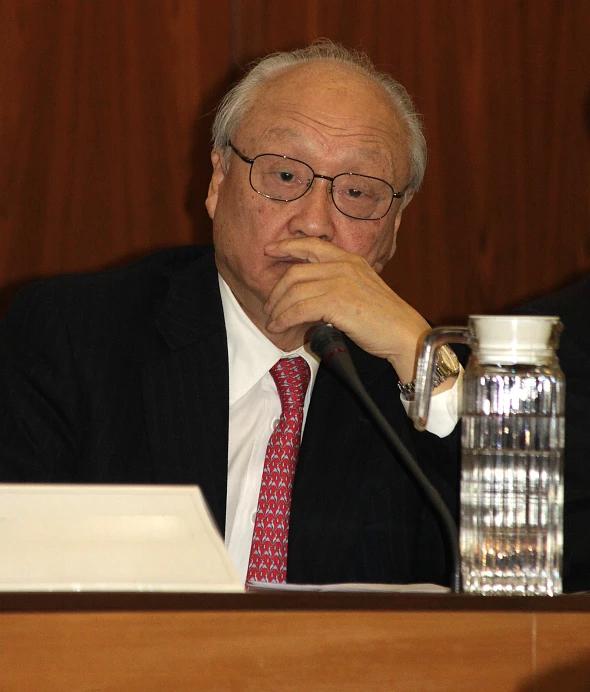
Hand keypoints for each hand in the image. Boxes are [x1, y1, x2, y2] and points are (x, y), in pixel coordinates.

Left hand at [263, 238, 431, 382]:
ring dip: (278, 309)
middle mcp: (344, 266)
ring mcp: (341, 283)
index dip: (286, 246)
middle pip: (295, 271)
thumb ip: (338, 283)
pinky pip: (299, 309)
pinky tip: (280, 327)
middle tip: (270, 306)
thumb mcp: (361, 289)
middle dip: (276, 290)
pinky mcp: (337, 303)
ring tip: (273, 321)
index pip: (312, 245)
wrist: (404, 334)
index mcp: (350, 259)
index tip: (269, 250)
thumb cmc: (383, 319)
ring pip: (294, 291)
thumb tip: (309, 294)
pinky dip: (285, 319)